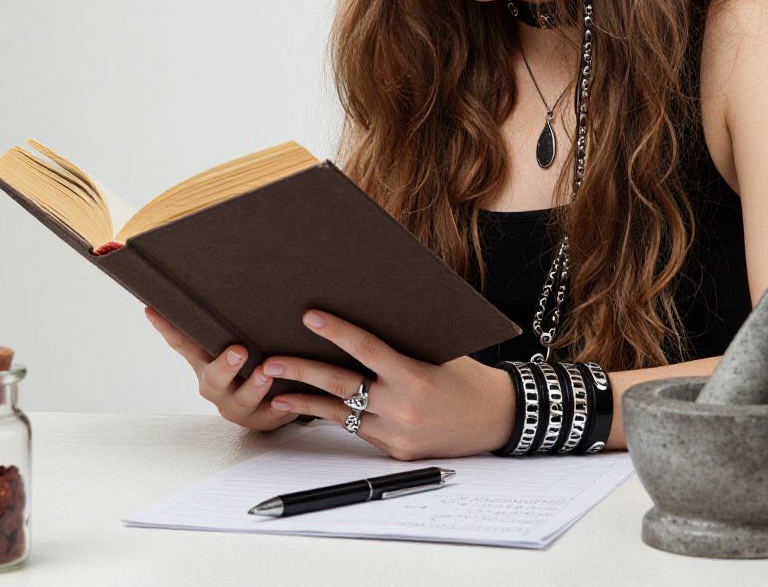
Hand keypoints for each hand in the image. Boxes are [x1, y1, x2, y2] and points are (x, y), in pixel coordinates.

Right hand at [144, 307, 298, 431]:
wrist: (278, 400)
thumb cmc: (253, 361)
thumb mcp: (239, 339)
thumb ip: (232, 318)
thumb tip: (234, 273)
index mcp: (206, 363)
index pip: (183, 344)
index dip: (166, 328)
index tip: (151, 308)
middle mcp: (217, 386)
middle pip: (213, 379)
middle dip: (224, 365)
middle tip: (238, 350)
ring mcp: (237, 406)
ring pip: (242, 400)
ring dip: (254, 386)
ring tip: (265, 372)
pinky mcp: (262, 420)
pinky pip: (269, 416)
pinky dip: (278, 408)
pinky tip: (285, 398)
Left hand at [262, 309, 515, 459]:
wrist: (496, 419)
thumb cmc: (467, 376)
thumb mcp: (439, 351)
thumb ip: (402, 342)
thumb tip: (364, 317)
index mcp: (416, 377)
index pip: (367, 349)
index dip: (337, 331)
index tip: (310, 316)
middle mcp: (403, 408)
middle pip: (342, 386)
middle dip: (302, 371)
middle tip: (271, 361)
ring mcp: (396, 433)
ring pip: (340, 414)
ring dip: (305, 401)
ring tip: (275, 391)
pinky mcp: (394, 451)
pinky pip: (356, 429)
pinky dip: (332, 417)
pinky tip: (308, 408)